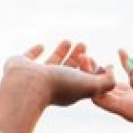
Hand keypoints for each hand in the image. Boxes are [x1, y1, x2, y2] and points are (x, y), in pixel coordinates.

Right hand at [2, 40, 116, 108]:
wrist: (29, 86)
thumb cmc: (60, 86)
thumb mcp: (91, 85)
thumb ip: (107, 82)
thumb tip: (111, 70)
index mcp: (69, 91)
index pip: (83, 80)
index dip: (91, 70)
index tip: (96, 61)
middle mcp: (53, 85)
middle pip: (69, 71)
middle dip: (78, 58)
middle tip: (84, 45)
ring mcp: (37, 77)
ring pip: (52, 64)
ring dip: (62, 53)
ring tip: (68, 41)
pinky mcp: (22, 67)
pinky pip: (30, 58)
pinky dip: (35, 52)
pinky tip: (41, 45)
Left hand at [89, 48, 132, 132]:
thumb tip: (127, 65)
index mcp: (127, 110)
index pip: (99, 97)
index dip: (90, 82)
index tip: (87, 64)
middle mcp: (129, 104)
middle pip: (102, 90)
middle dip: (90, 75)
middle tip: (82, 54)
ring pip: (114, 83)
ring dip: (102, 70)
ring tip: (91, 54)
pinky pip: (132, 76)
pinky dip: (124, 64)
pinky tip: (121, 52)